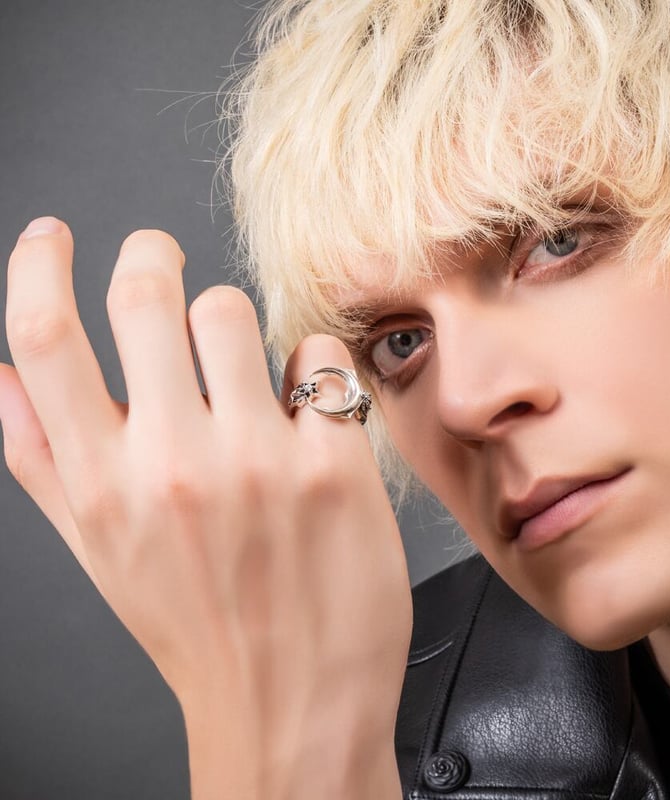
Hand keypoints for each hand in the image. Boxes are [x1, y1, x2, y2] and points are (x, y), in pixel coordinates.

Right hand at [0, 218, 411, 798]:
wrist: (290, 703)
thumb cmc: (198, 625)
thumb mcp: (102, 552)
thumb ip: (45, 460)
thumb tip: (5, 375)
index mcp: (103, 485)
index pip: (44, 340)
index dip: (39, 267)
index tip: (53, 236)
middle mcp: (174, 466)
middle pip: (144, 296)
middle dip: (150, 255)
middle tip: (161, 260)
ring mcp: (258, 461)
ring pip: (232, 311)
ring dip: (233, 321)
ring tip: (244, 368)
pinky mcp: (334, 465)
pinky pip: (317, 357)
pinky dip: (311, 368)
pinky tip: (307, 412)